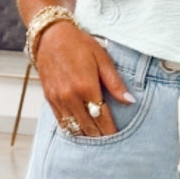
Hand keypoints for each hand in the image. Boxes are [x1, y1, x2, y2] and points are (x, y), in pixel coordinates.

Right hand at [34, 22, 133, 136]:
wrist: (50, 36)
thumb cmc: (79, 44)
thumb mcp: (102, 59)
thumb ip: (115, 83)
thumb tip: (130, 101)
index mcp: (86, 87)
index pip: (102, 118)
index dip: (111, 130)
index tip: (118, 137)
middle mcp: (70, 96)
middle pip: (89, 126)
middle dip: (100, 135)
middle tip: (110, 142)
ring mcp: (58, 99)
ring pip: (74, 127)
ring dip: (86, 135)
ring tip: (97, 139)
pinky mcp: (49, 98)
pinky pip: (61, 121)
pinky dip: (72, 128)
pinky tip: (80, 131)